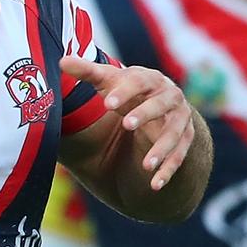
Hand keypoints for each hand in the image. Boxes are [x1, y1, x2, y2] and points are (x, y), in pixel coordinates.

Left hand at [61, 55, 194, 189]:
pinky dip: (168, 171)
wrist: (161, 104)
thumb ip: (87, 72)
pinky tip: (154, 185)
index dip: (124, 92)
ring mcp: (180, 119)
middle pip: (160, 105)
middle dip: (144, 114)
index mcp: (150, 79)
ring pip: (174, 134)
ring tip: (145, 165)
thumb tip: (61, 61)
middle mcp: (170, 97)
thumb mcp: (109, 81)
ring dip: (162, 149)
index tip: (108, 104)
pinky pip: (179, 157)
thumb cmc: (129, 91)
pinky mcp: (184, 140)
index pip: (138, 82)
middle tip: (126, 124)